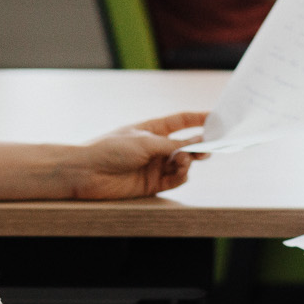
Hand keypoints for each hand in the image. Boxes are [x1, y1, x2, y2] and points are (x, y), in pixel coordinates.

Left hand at [63, 111, 209, 200]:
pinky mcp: (152, 184)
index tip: (216, 118)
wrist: (87, 172)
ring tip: (185, 159)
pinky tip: (180, 171)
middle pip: (185, 145)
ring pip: (182, 164)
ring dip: (188, 161)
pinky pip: (175, 180)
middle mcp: (155, 147)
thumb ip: (172, 145)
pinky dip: (181, 175)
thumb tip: (197, 145)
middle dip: (199, 145)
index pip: (180, 121)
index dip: (198, 119)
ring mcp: (154, 166)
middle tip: (210, 146)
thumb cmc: (111, 149)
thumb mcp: (145, 141)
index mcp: (152, 129)